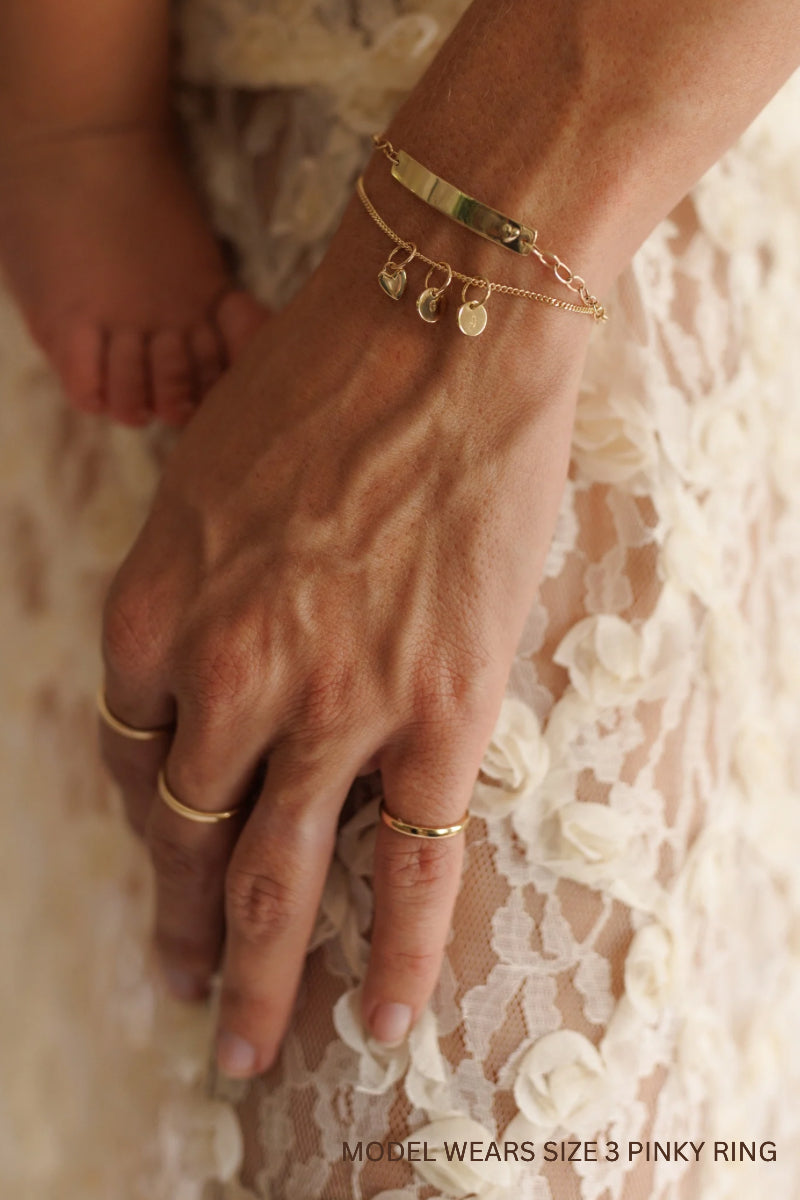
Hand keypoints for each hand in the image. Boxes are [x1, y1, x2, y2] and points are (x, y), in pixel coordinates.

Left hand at [99, 187, 593, 1077]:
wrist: (442, 323)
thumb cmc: (327, 378)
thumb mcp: (209, 477)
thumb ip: (201, 582)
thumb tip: (226, 647)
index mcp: (159, 605)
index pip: (134, 752)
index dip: (150, 812)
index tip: (169, 840)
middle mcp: (229, 670)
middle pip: (185, 834)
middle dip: (177, 925)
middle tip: (178, 983)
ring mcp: (332, 701)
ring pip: (274, 875)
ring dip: (254, 973)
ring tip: (246, 1042)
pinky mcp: (437, 714)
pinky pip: (410, 868)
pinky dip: (395, 954)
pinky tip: (383, 1017)